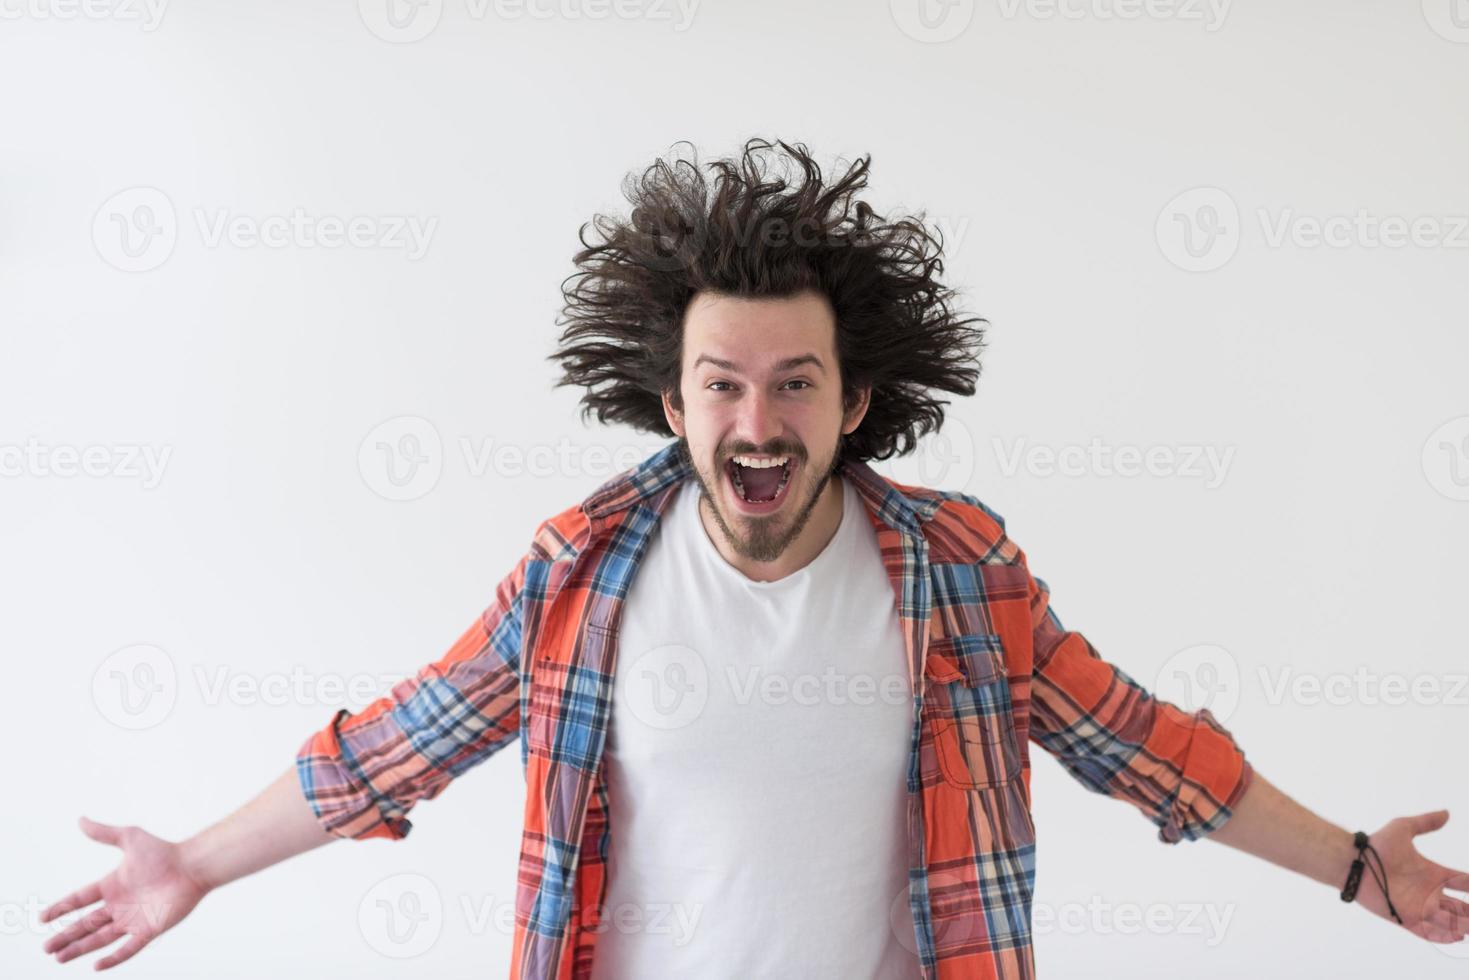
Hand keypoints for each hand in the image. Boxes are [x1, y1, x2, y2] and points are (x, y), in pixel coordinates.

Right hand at [41, 816, 211, 969]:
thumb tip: (80, 819)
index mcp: (112, 885)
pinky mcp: (149, 929)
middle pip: (86, 924)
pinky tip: (96, 966)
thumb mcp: (129, 838)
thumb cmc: (164, 851)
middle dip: (66, 936)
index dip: (61, 908)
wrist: (192, 865)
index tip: (42, 918)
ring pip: (100, 938)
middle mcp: (120, 904)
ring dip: (80, 948)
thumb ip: (104, 833)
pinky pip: (128, 948)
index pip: (80, 899)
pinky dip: (113, 958)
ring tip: (59, 958)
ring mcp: (134, 918)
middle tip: (47, 948)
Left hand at [1355, 810, 1468, 943]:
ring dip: (1463, 925)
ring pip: (1450, 922)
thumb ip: (1425, 822)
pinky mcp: (1406, 918)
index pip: (1462, 882)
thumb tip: (1447, 813)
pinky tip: (1458, 936)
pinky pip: (1429, 933)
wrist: (1356, 863)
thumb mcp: (1403, 828)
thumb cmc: (1377, 845)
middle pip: (1461, 907)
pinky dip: (1444, 937)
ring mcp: (1419, 906)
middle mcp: (1429, 892)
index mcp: (1433, 873)